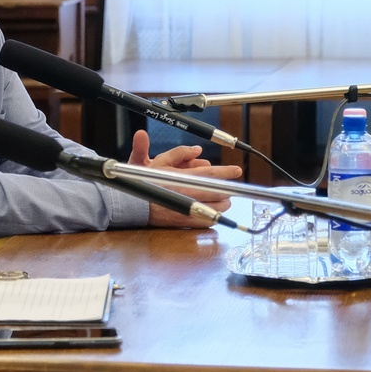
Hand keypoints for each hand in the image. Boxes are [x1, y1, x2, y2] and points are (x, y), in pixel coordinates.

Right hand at [128, 129, 244, 228]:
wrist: (133, 205)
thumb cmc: (143, 183)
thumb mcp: (156, 161)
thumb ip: (178, 152)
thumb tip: (196, 149)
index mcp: (182, 178)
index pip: (210, 173)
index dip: (226, 172)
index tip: (237, 171)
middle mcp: (188, 194)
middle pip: (217, 191)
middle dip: (227, 189)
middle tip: (229, 187)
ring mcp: (188, 210)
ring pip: (216, 207)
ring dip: (223, 203)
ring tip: (223, 199)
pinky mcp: (186, 222)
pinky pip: (207, 221)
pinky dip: (214, 216)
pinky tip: (213, 212)